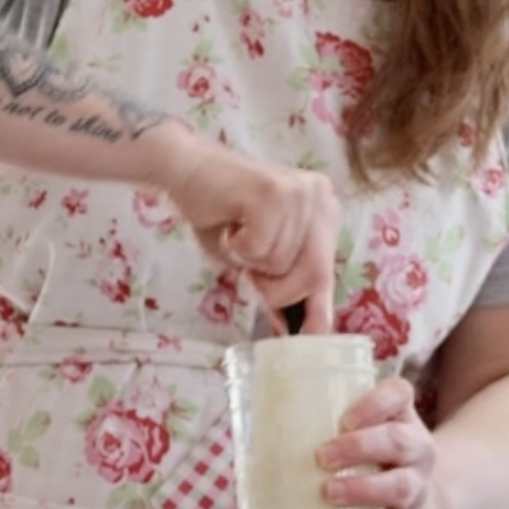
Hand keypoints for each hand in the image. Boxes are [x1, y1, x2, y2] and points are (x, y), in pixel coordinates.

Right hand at [152, 128, 338, 331]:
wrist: (183, 170)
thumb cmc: (220, 216)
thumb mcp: (260, 256)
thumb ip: (285, 282)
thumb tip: (305, 332)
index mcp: (324, 211)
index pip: (326, 270)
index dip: (317, 308)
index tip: (313, 339)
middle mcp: (321, 197)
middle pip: (314, 273)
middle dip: (277, 290)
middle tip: (250, 272)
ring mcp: (300, 192)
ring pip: (281, 265)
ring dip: (250, 263)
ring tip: (236, 234)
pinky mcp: (273, 191)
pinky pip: (260, 249)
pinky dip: (237, 249)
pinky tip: (230, 225)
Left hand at [320, 376, 441, 508]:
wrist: (419, 503)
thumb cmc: (371, 462)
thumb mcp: (359, 437)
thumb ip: (318, 436)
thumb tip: (247, 455)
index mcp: (399, 418)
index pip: (398, 395)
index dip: (375, 403)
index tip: (344, 420)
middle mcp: (415, 449)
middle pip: (399, 440)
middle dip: (360, 447)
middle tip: (321, 458)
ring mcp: (417, 486)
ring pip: (401, 485)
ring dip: (365, 489)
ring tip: (329, 493)